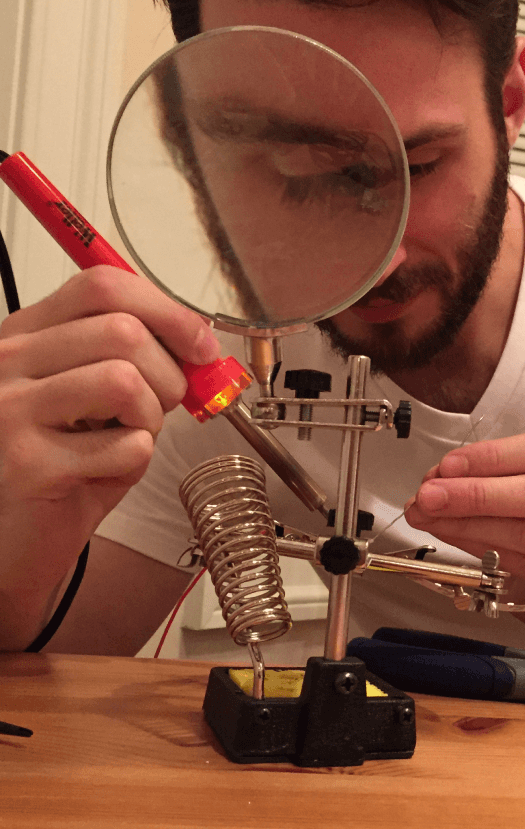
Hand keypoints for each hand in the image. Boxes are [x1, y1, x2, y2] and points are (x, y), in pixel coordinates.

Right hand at [0, 266, 219, 639]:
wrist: (7, 542)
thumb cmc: (56, 469)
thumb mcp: (89, 401)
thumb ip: (129, 362)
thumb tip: (197, 344)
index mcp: (25, 336)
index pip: (102, 286)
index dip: (169, 312)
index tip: (201, 346)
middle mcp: (7, 362)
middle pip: (123, 331)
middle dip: (168, 375)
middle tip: (158, 409)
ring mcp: (8, 410)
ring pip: (125, 380)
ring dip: (150, 418)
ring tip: (124, 440)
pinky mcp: (28, 462)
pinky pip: (127, 445)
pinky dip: (135, 461)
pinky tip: (103, 472)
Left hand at [403, 430, 524, 631]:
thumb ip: (494, 474)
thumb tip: (438, 479)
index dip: (494, 457)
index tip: (449, 465)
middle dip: (476, 493)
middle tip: (430, 495)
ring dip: (468, 522)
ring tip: (429, 515)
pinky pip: (516, 560)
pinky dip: (474, 544)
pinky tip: (449, 533)